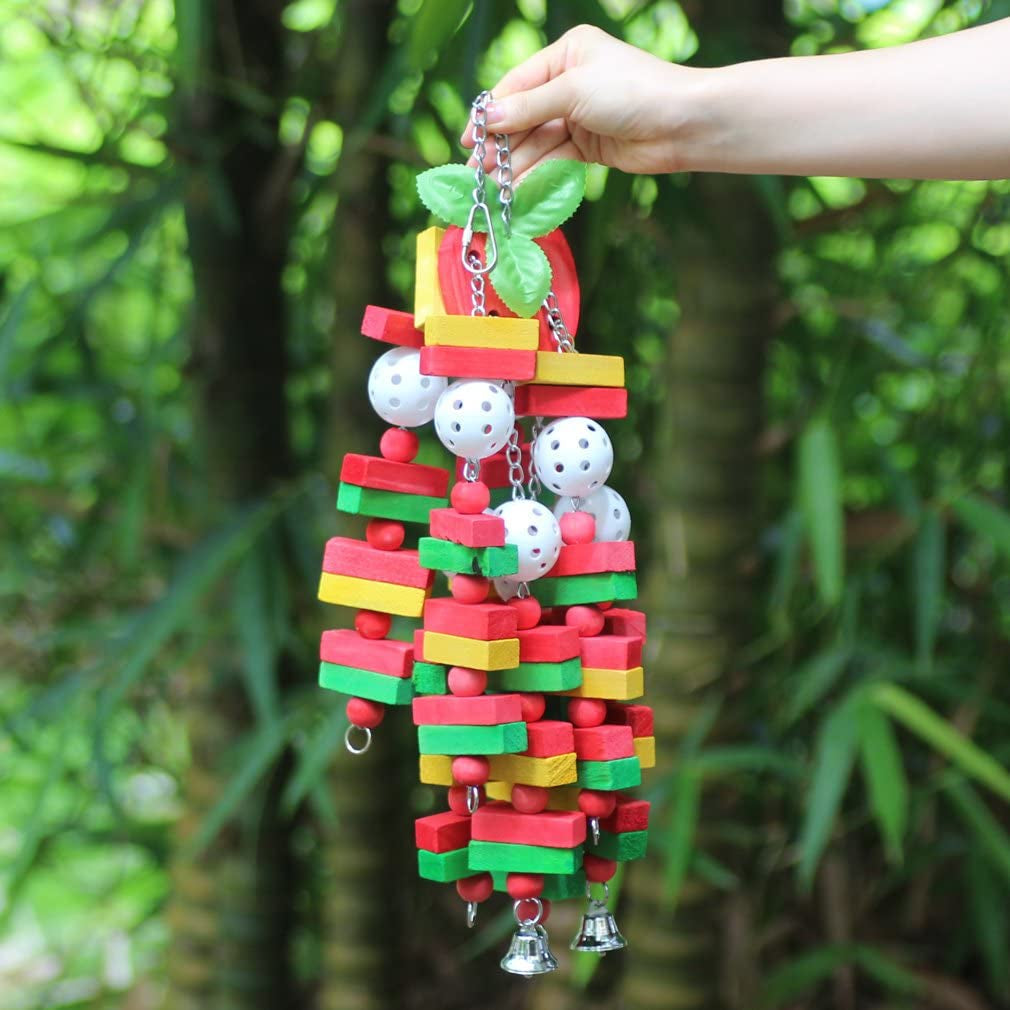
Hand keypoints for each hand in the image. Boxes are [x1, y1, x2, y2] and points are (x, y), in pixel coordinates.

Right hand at [460, 25, 705, 179]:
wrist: (682, 124)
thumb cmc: (633, 91)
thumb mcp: (573, 91)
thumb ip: (529, 108)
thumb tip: (488, 119)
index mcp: (566, 54)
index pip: (517, 85)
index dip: (492, 112)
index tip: (469, 138)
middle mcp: (570, 82)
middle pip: (525, 117)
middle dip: (502, 144)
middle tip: (477, 170)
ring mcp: (580, 116)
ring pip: (538, 142)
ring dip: (516, 164)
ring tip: (494, 187)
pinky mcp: (589, 147)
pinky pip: (555, 160)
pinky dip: (537, 174)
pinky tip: (518, 189)